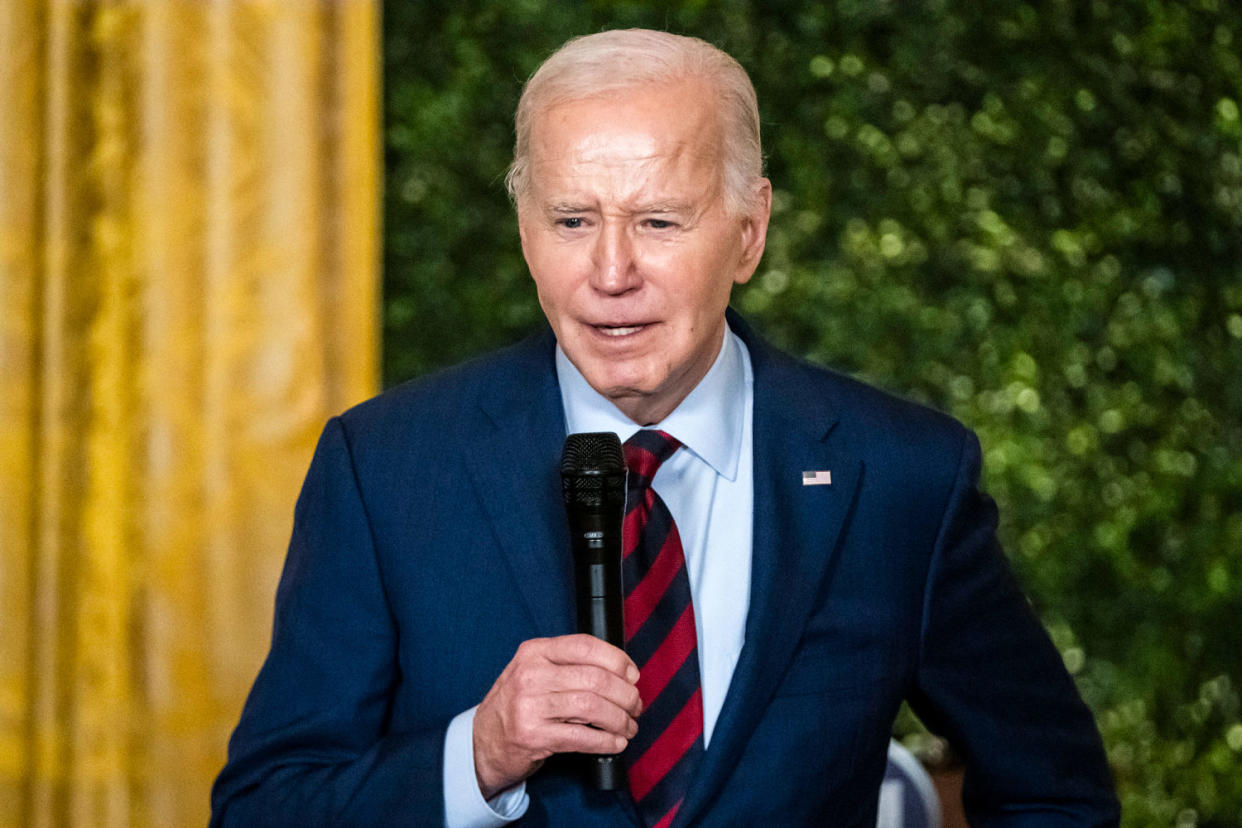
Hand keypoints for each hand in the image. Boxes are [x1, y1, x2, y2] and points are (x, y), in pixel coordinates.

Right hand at [472, 634, 641, 798]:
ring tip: (628, 726)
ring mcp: (528, 707)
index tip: (632, 675)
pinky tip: (615, 742)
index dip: (617, 660)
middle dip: (625, 695)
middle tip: (635, 706)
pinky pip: (582, 737)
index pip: (585, 646)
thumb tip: (623, 672)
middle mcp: (530, 675)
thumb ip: (570, 665)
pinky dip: (606, 741)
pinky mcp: (532, 737)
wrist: (483, 741)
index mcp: (534, 652)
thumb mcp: (535, 671)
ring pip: (592, 707)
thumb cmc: (517, 703)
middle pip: (594, 679)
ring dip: (619, 719)